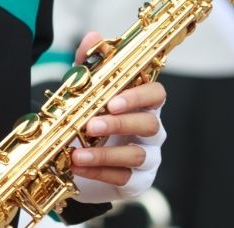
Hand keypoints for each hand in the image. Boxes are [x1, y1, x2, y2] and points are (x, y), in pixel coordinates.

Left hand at [71, 32, 166, 199]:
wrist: (79, 169)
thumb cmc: (88, 132)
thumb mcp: (84, 100)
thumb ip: (89, 71)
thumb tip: (93, 38)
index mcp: (140, 109)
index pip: (156, 96)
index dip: (138, 97)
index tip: (113, 101)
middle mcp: (149, 133)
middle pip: (150, 124)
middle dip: (119, 124)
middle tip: (91, 126)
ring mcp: (146, 160)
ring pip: (137, 155)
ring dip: (105, 154)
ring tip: (77, 154)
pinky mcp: (135, 183)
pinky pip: (123, 178)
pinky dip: (99, 173)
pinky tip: (78, 168)